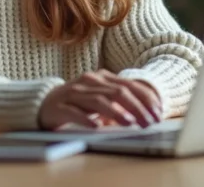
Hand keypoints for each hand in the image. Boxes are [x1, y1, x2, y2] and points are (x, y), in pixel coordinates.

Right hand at [38, 69, 162, 129]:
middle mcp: (89, 81)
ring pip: (98, 100)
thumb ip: (119, 101)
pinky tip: (96, 126)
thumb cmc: (78, 102)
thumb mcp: (101, 97)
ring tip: (129, 122)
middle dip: (137, 107)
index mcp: (102, 77)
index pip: (129, 85)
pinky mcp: (60, 106)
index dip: (146, 98)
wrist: (45, 102)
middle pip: (117, 92)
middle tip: (149, 122)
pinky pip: (74, 112)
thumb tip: (146, 113)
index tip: (159, 112)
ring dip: (116, 112)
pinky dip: (86, 119)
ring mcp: (74, 93)